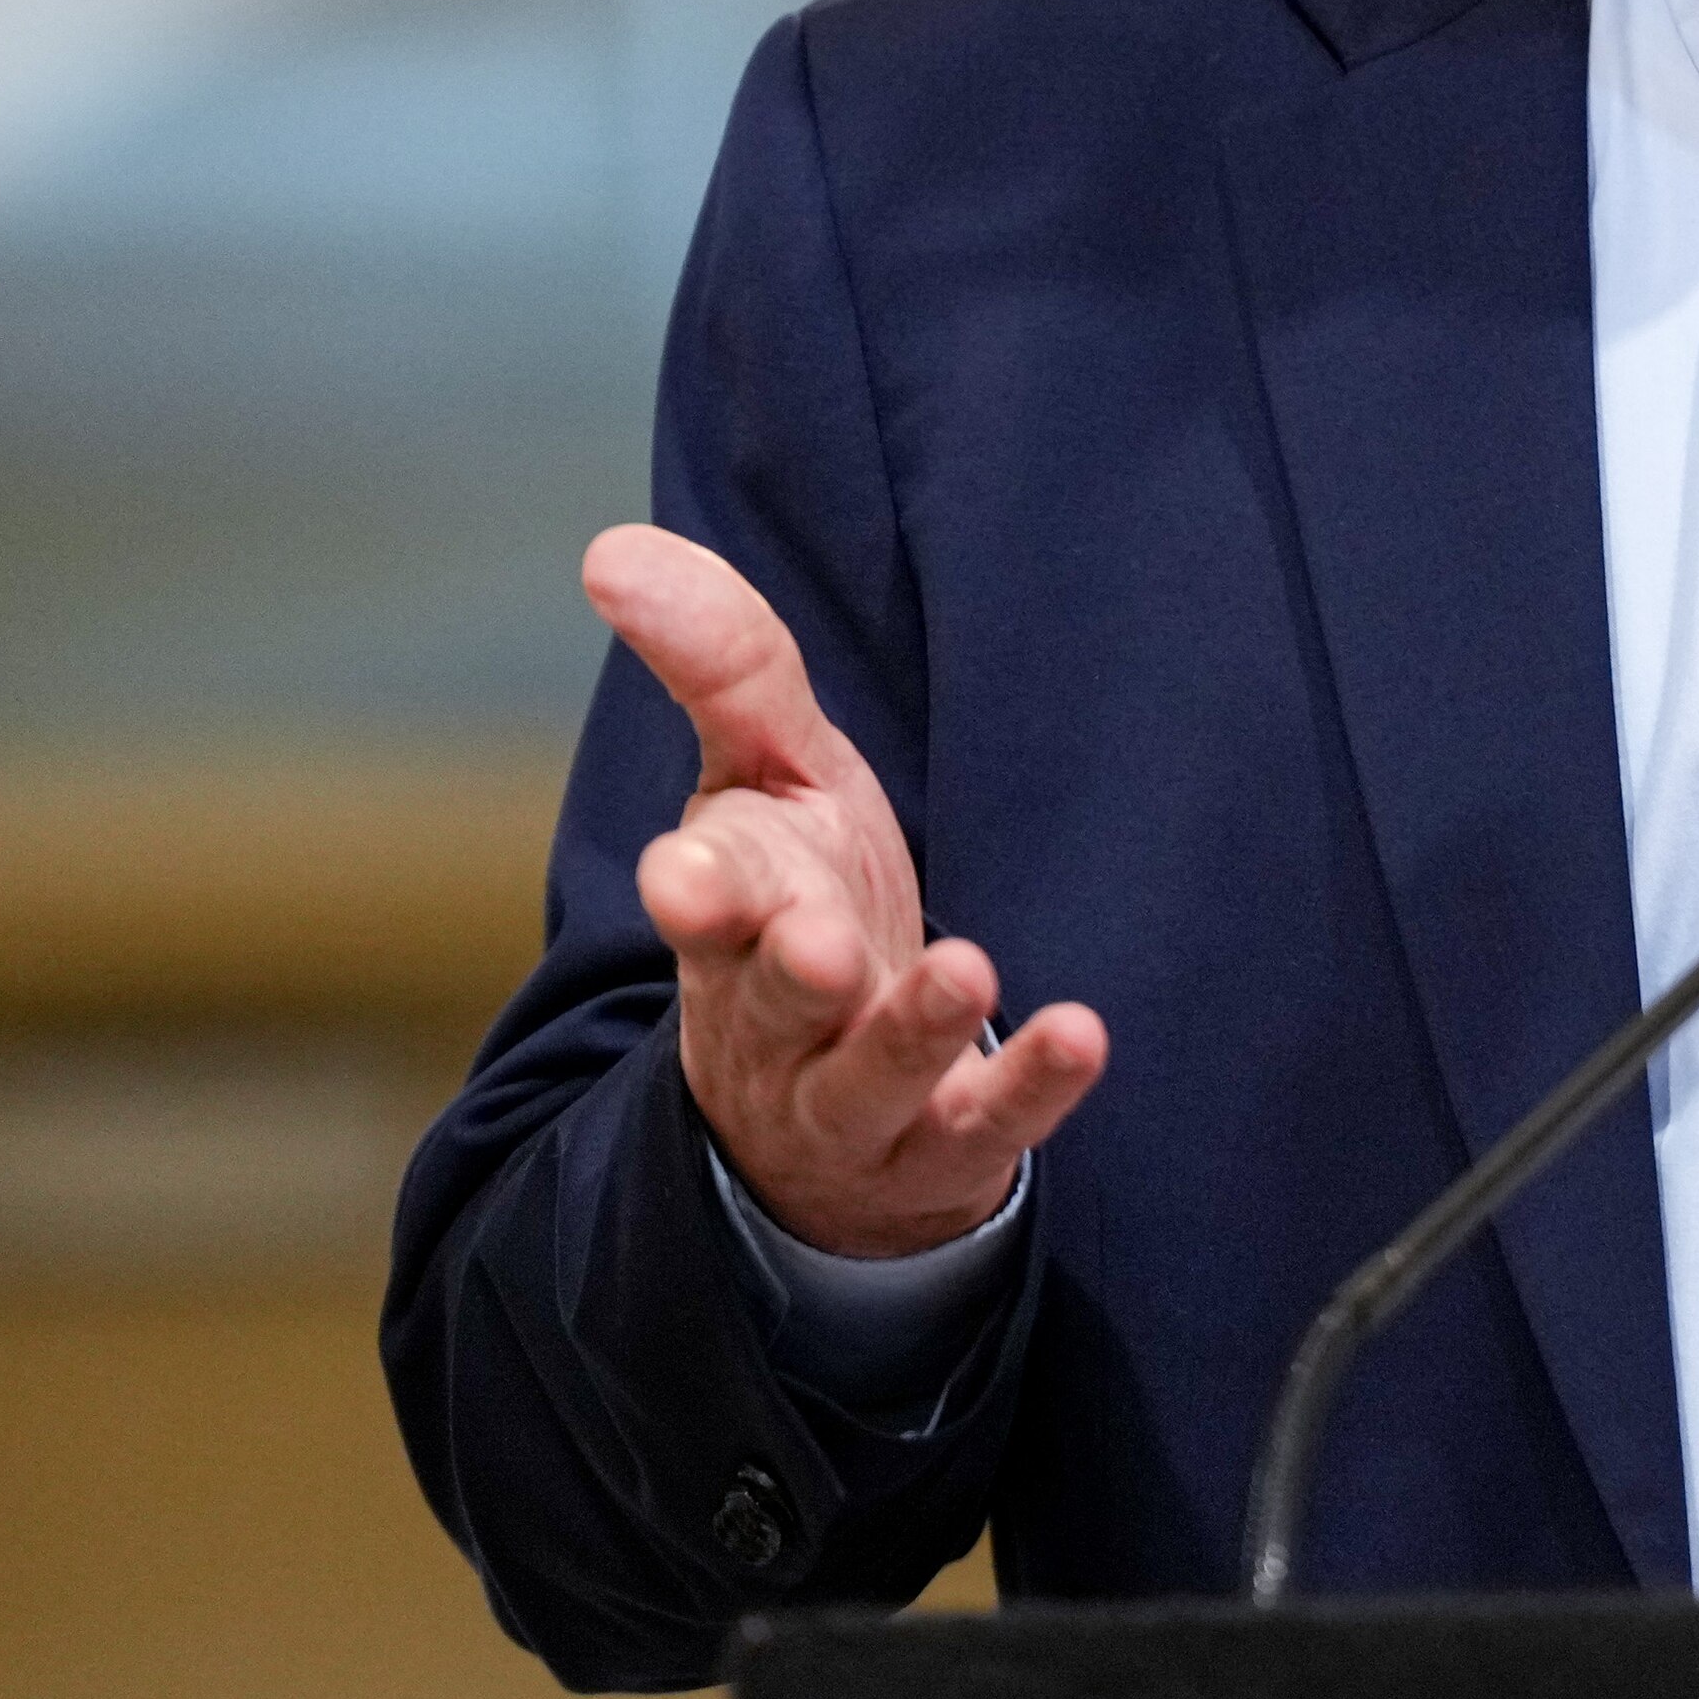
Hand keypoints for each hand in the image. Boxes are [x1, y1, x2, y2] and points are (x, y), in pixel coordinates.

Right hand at [583, 523, 1108, 1256]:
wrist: (831, 1116)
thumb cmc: (801, 905)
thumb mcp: (767, 780)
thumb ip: (720, 668)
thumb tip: (615, 548)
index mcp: (728, 920)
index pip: (703, 905)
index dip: (697, 894)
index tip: (683, 877)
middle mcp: (776, 1019)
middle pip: (771, 999)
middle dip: (790, 970)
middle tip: (820, 943)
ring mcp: (854, 1099)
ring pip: (869, 1076)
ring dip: (914, 1028)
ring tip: (968, 970)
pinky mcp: (941, 1150)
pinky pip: (984, 1128)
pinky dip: (1030, 1086)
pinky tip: (1083, 1036)